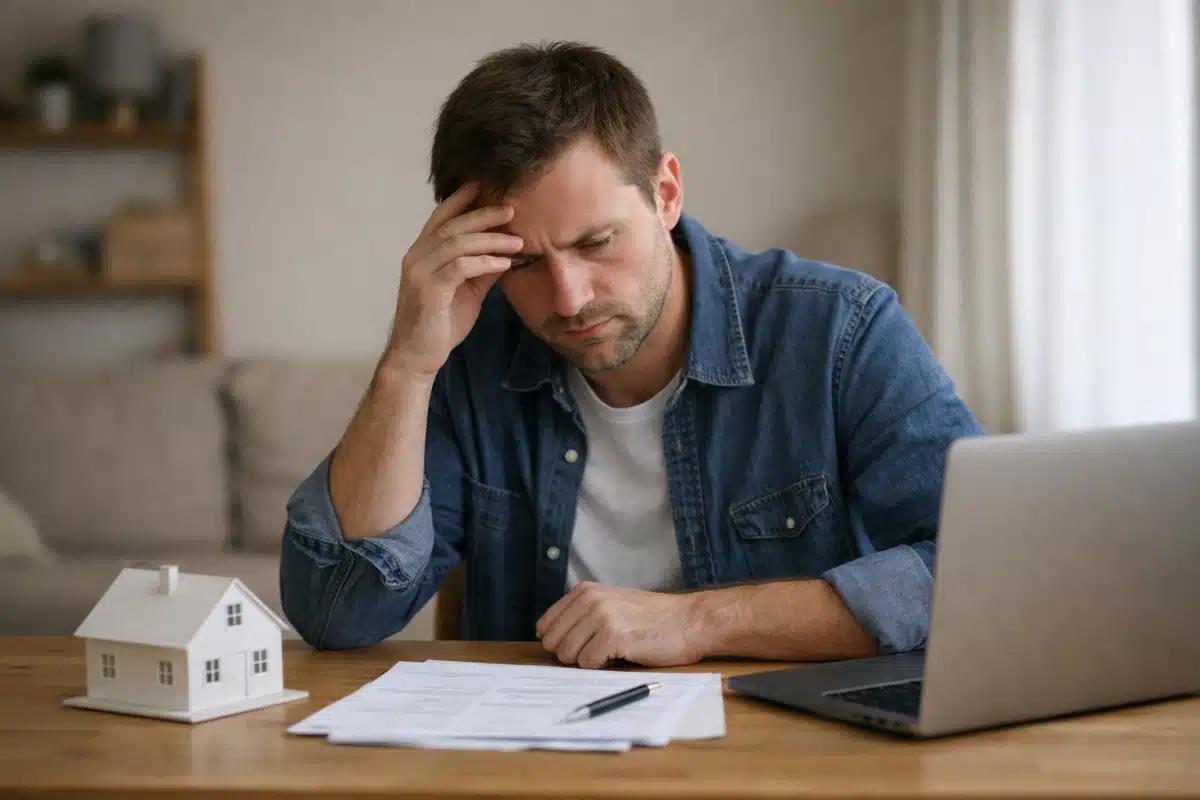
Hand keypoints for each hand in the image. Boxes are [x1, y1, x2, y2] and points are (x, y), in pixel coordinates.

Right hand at [385, 182, 524, 377]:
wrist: (418, 356)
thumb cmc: (441, 324)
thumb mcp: (468, 291)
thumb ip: (482, 269)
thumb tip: (507, 251)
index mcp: (422, 253)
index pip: (441, 217)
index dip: (462, 199)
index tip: (486, 186)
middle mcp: (416, 256)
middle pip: (452, 225)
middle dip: (483, 215)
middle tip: (512, 210)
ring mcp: (419, 271)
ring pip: (457, 243)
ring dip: (490, 240)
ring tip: (517, 242)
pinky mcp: (428, 289)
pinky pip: (460, 266)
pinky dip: (485, 262)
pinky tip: (504, 264)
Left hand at [535, 582, 707, 669]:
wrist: (689, 621)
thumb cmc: (652, 619)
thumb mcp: (611, 604)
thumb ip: (582, 615)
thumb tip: (550, 640)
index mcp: (585, 591)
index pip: (546, 625)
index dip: (560, 642)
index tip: (579, 646)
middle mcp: (589, 600)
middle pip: (553, 643)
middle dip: (571, 654)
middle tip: (598, 651)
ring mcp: (601, 616)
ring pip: (568, 654)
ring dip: (588, 661)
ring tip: (612, 651)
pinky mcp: (613, 636)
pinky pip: (588, 663)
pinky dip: (602, 666)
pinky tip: (622, 655)